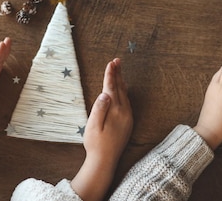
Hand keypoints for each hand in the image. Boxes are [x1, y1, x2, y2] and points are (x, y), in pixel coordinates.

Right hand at [70, 58, 132, 200]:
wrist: (105, 161)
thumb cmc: (96, 144)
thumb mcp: (93, 127)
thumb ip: (99, 109)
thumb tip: (104, 94)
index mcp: (115, 111)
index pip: (112, 88)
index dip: (110, 75)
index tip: (111, 62)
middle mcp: (124, 112)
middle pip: (120, 88)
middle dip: (117, 74)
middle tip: (117, 60)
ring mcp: (127, 117)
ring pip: (124, 94)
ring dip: (121, 81)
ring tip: (119, 70)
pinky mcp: (128, 122)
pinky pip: (127, 102)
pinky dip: (124, 92)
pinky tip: (122, 90)